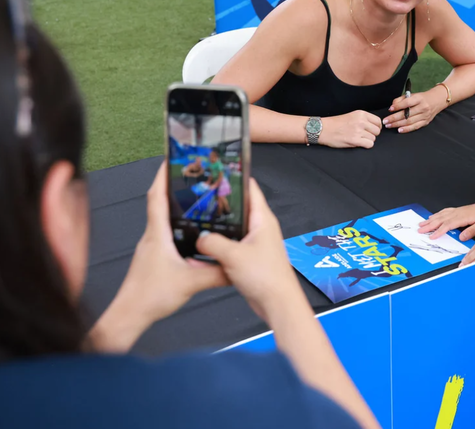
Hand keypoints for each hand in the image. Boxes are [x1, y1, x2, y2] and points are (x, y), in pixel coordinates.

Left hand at [92, 163, 227, 350]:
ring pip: (162, 220)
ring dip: (174, 207)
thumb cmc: (150, 296)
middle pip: (159, 203)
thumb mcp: (191, 283)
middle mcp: (152, 236)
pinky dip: (176, 226)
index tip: (170, 160)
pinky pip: (165, 234)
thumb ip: (217, 273)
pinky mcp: (153, 258)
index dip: (162, 176)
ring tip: (193, 199)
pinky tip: (190, 233)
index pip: (156, 197)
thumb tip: (236, 265)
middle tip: (188, 175)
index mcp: (157, 234)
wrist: (131, 315)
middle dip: (172, 186)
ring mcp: (151, 247)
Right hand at [195, 179, 304, 321]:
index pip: (249, 188)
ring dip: (218, 225)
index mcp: (262, 219)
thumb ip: (212, 243)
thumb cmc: (265, 277)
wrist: (277, 303)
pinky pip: (232, 244)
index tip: (216, 170)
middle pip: (238, 207)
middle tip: (199, 196)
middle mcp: (261, 227)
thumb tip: (198, 238)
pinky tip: (204, 246)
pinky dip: (219, 243)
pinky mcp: (250, 256)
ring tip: (197, 219)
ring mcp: (256, 242)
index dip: (234, 178)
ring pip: (233, 227)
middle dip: (220, 202)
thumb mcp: (233, 256)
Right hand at [319, 110, 381, 148]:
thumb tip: (375, 126)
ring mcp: (358, 131)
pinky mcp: (355, 140)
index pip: (378, 121)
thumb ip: (364, 119)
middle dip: (372, 134)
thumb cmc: (336, 123)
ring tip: (358, 138)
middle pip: (377, 131)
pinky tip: (359, 143)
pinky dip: (365, 145)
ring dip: (367, 140)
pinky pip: (369, 144)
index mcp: (361, 114)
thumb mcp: (352, 115)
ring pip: (373, 138)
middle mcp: (361, 121)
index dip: (376, 127)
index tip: (371, 130)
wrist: (324, 129)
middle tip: (364, 135)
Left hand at [383, 86, 445, 132]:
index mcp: (419, 98)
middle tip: (385, 121)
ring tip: (389, 125)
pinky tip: (399, 130)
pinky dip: (406, 129)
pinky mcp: (425, 122)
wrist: (437, 100)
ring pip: (409, 121)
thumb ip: (401, 99)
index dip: (398, 106)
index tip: (390, 109)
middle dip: (394, 118)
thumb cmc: (421, 98)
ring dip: (397, 124)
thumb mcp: (412, 95)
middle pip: (407, 114)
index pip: (407, 103)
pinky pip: (415, 127)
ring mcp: (425, 116)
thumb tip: (392, 108)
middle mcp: (423, 107)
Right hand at [418, 199, 474, 240]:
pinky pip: (445, 212)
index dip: (439, 231)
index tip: (431, 237)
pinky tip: (433, 216)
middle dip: (429, 225)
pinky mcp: (459, 210)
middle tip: (420, 229)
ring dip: (431, 219)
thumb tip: (461, 237)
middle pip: (440, 219)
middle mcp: (458, 213)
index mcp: (463, 217)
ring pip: (441, 215)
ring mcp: (457, 211)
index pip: (448, 225)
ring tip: (422, 223)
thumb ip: (472, 231)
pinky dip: (437, 214)